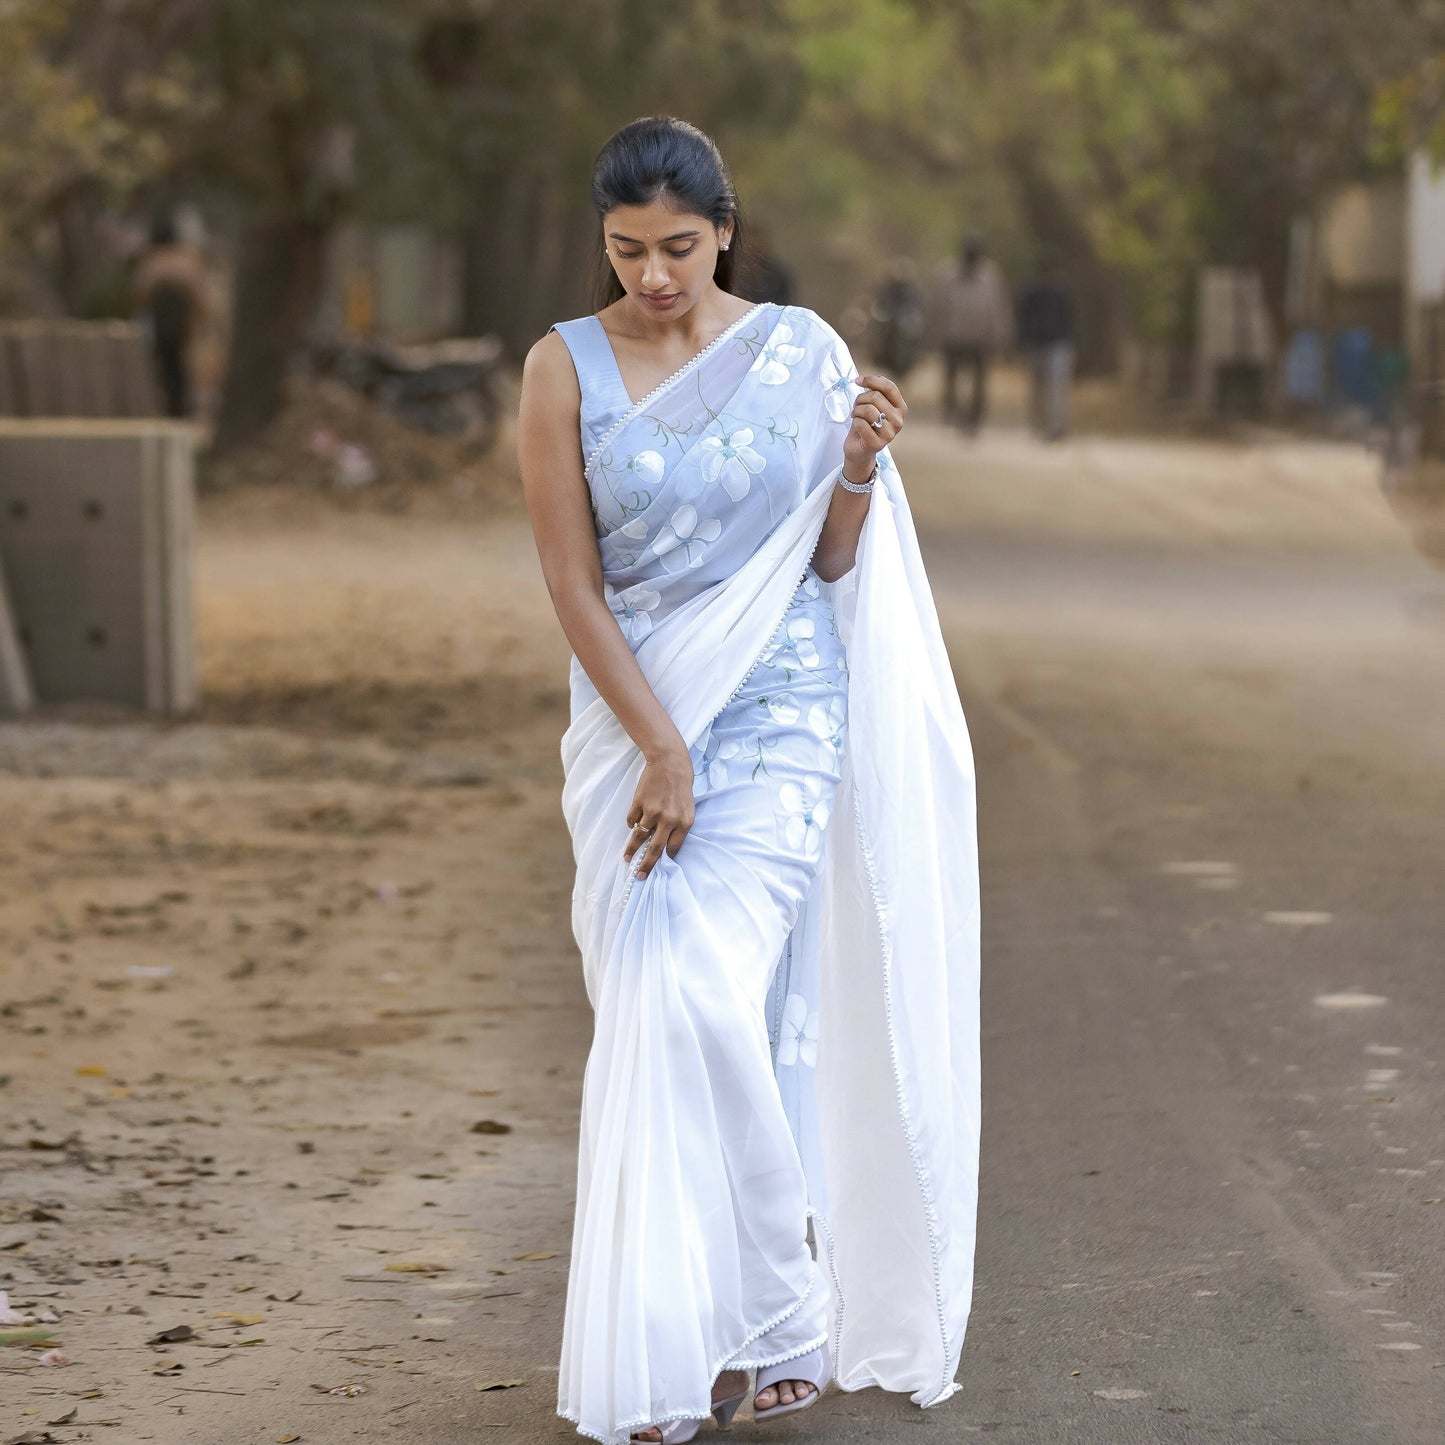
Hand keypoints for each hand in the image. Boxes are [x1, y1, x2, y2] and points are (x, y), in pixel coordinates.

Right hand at [623, 744, 695, 879]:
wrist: (670, 762)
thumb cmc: (682, 785)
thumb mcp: (687, 807)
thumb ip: (678, 826)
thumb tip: (666, 845)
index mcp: (684, 823)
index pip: (673, 848)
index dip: (666, 858)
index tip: (660, 866)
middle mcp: (668, 820)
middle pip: (655, 849)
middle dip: (647, 865)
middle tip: (640, 877)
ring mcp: (652, 812)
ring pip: (639, 837)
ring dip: (631, 849)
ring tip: (627, 859)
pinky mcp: (639, 804)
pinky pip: (632, 820)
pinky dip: (632, 824)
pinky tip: (634, 823)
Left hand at [843, 372, 907, 480]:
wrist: (859, 448)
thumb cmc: (866, 423)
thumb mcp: (872, 404)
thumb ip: (874, 391)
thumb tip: (864, 380)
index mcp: (900, 408)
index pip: (889, 387)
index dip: (871, 380)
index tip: (857, 381)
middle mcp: (898, 421)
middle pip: (875, 397)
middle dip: (860, 399)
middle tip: (856, 406)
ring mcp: (890, 434)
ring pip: (868, 410)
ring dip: (856, 411)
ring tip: (856, 416)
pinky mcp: (877, 444)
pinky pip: (861, 424)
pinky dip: (855, 422)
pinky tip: (857, 427)